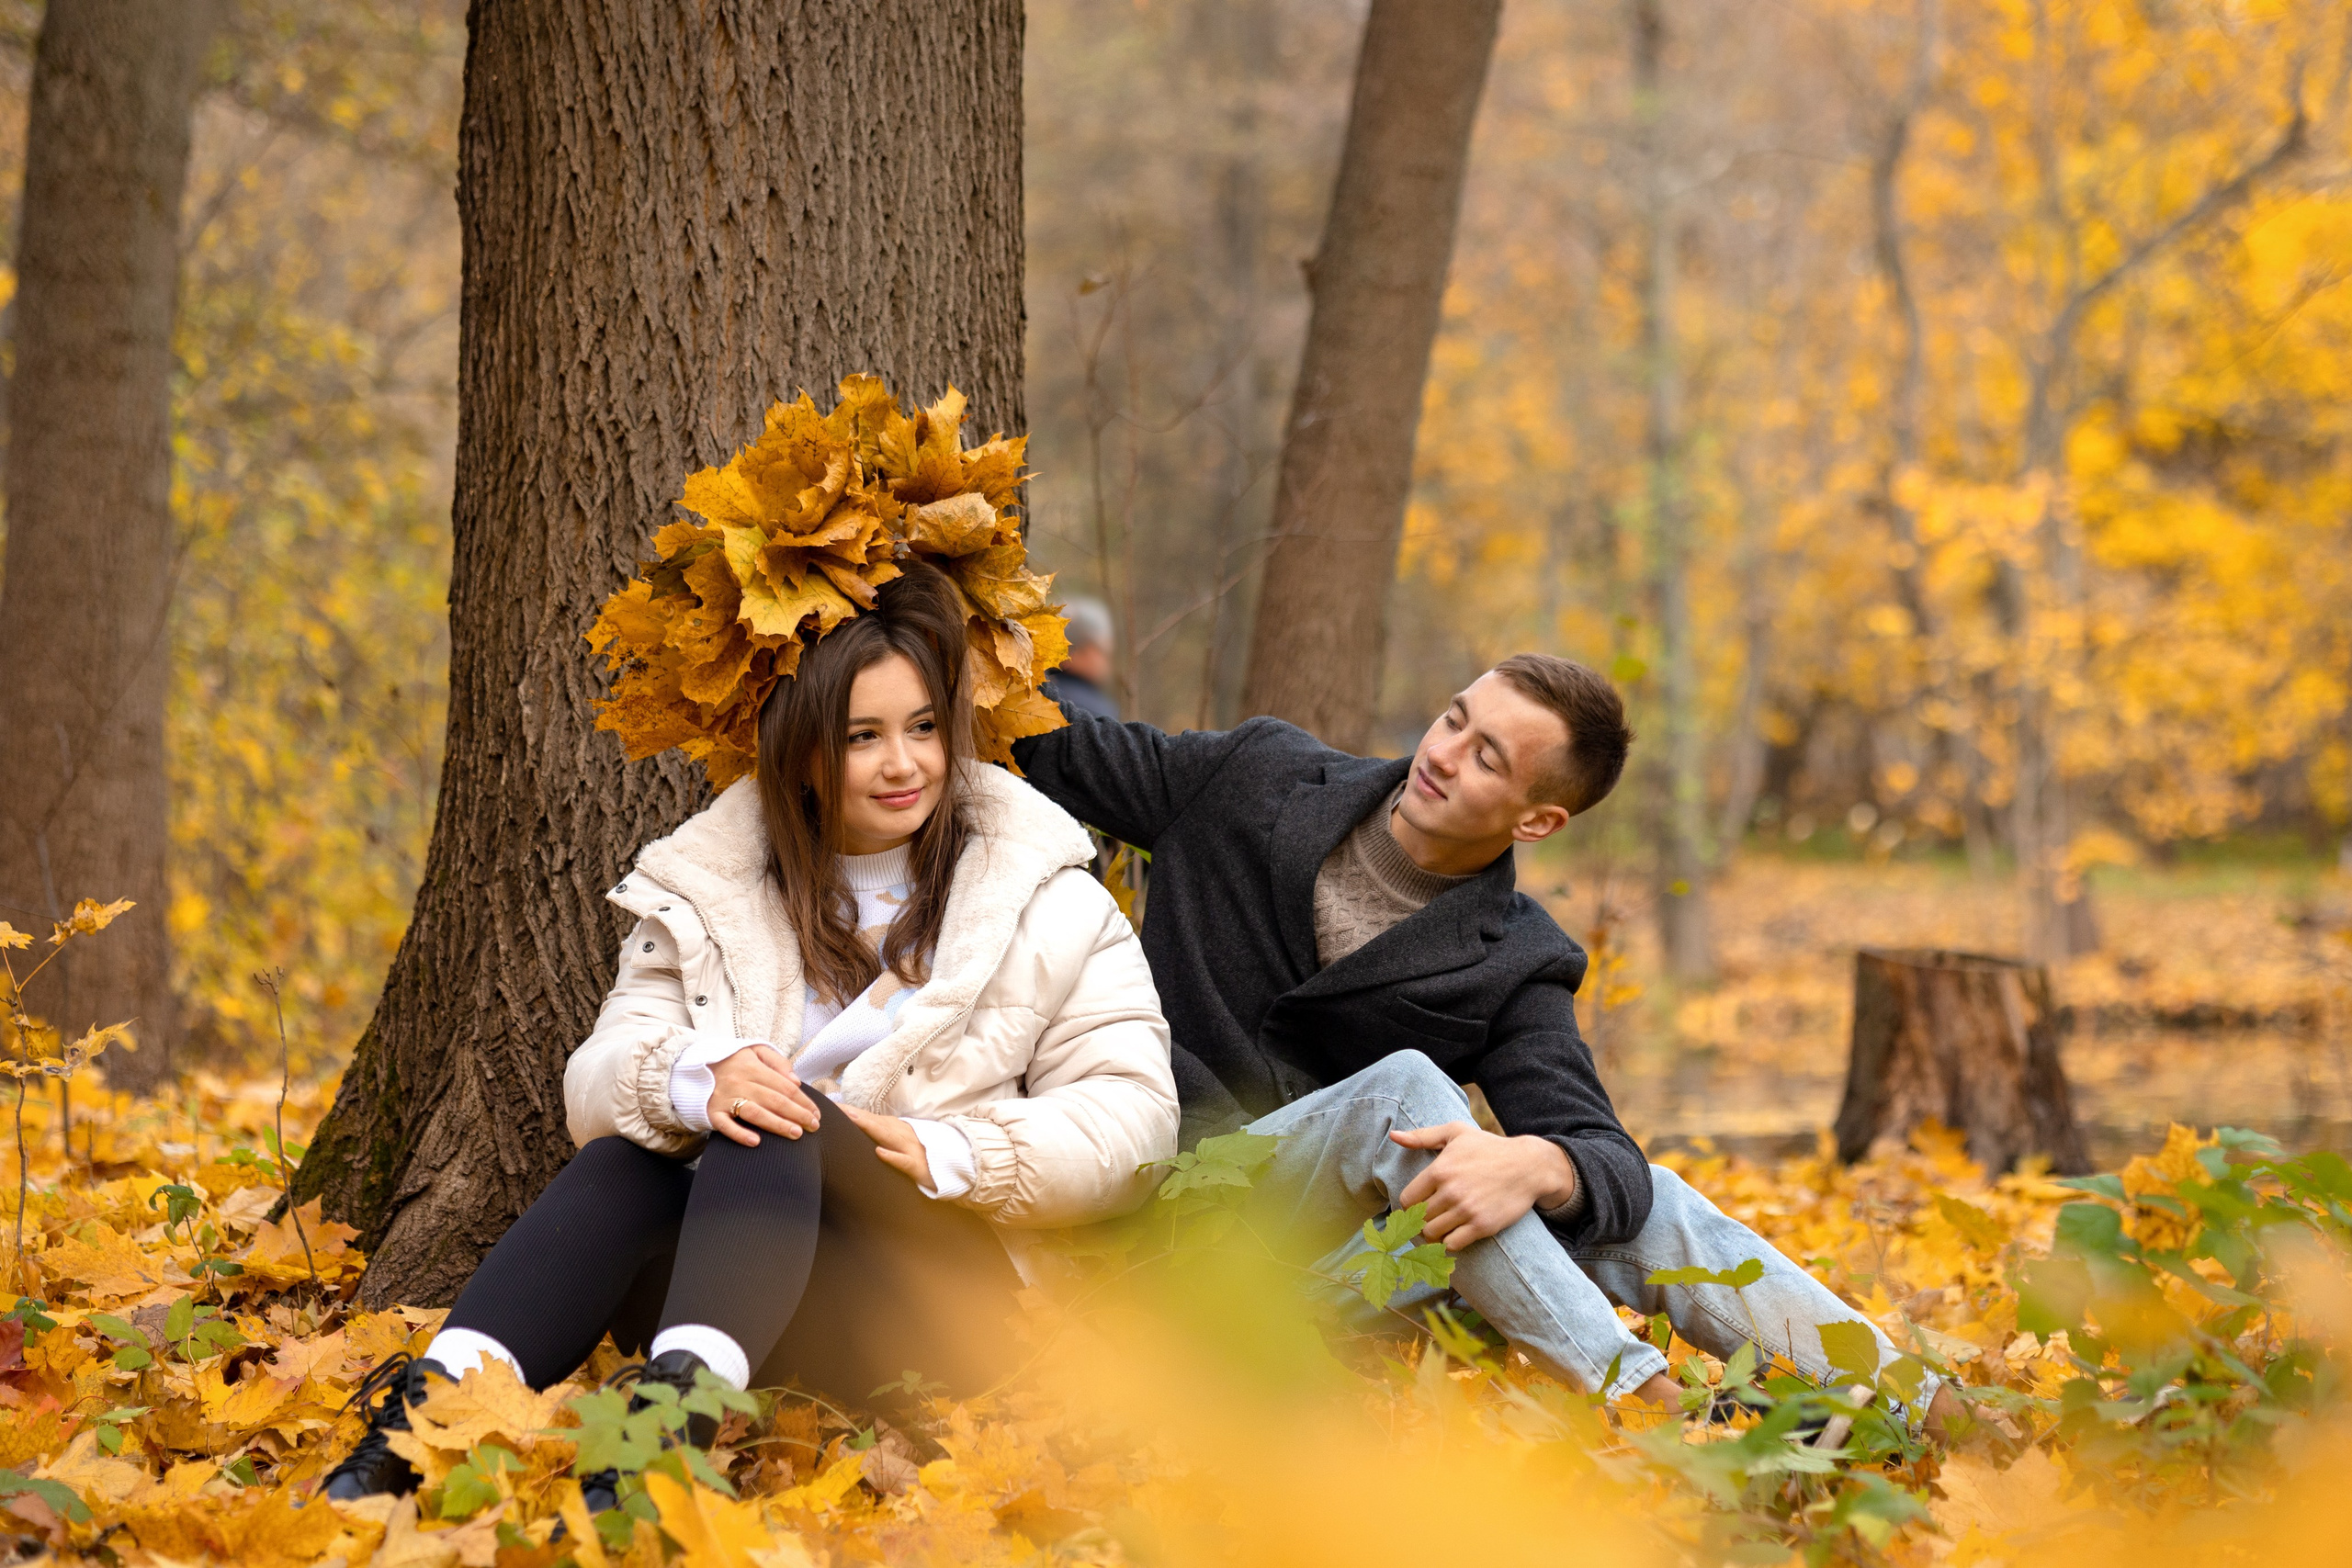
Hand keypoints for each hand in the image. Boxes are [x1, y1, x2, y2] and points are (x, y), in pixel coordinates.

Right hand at [707, 1044, 821, 1146]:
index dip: (803, 1100)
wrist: (692, 1067)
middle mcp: (739, 1082)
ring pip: (755, 1113)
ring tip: (796, 1134)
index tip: (817, 1113)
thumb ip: (777, 1061)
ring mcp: (724, 1098)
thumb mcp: (754, 1051)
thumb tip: (795, 1080)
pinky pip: (726, 1126)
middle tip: (814, 1127)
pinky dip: (740, 1134)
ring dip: (777, 1124)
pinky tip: (756, 1142)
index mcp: (752, 1067)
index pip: (784, 1086)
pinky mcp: (711, 1113)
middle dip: (797, 1114)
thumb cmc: (731, 1062)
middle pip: (774, 1100)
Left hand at [836, 1103, 932, 1188]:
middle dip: (855, 1115)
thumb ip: (884, 1137)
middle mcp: (903, 1135)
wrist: (953, 1169)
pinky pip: (904, 1161)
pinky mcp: (919, 1167)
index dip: (851, 1112)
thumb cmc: (921, 1157)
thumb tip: (861, 1130)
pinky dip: (892, 1157)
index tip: (831, 1106)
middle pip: (875, 1123)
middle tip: (834, 1108)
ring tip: (851, 1120)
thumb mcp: (902, 1144)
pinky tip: (879, 1153)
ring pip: (888, 1136)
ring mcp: (912, 1149)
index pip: (871, 1119)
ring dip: (870, 1127)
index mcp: (897, 1130)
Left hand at [1390, 1122, 1578, 1251]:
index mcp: (1440, 1170)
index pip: (1408, 1200)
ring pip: (1432, 1234)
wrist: (1529, 1166)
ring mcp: (1467, 1210)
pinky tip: (1455, 1234)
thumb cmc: (1490, 1147)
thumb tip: (1394, 1136)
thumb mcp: (1456, 1132)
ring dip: (1433, 1233)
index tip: (1419, 1206)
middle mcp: (1451, 1191)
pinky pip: (1452, 1244)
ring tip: (1441, 1226)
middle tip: (1430, 1219)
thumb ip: (1423, 1136)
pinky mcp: (1483, 1226)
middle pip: (1419, 1219)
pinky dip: (1449, 1243)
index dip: (1410, 1206)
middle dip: (1421, 1220)